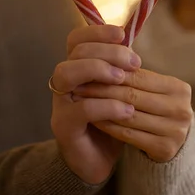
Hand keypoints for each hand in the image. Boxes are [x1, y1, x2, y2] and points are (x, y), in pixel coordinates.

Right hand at [50, 25, 141, 184]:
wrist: (97, 162)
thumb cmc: (110, 122)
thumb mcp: (118, 92)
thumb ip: (120, 71)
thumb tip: (133, 48)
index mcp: (75, 68)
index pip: (77, 38)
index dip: (98, 32)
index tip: (122, 35)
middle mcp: (63, 81)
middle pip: (76, 51)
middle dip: (107, 52)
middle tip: (134, 62)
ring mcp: (60, 102)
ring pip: (66, 72)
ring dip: (97, 70)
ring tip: (124, 80)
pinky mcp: (63, 125)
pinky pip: (81, 108)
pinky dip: (107, 106)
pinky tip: (128, 111)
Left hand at [70, 27, 192, 162]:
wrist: (170, 148)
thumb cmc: (153, 110)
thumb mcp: (150, 90)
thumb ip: (133, 73)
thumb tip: (102, 50)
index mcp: (179, 89)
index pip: (138, 76)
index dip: (111, 71)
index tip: (88, 67)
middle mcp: (181, 110)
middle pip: (132, 95)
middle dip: (102, 89)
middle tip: (79, 84)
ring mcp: (175, 132)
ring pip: (128, 115)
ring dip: (101, 106)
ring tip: (81, 100)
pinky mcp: (165, 150)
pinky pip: (128, 134)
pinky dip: (108, 125)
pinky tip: (93, 119)